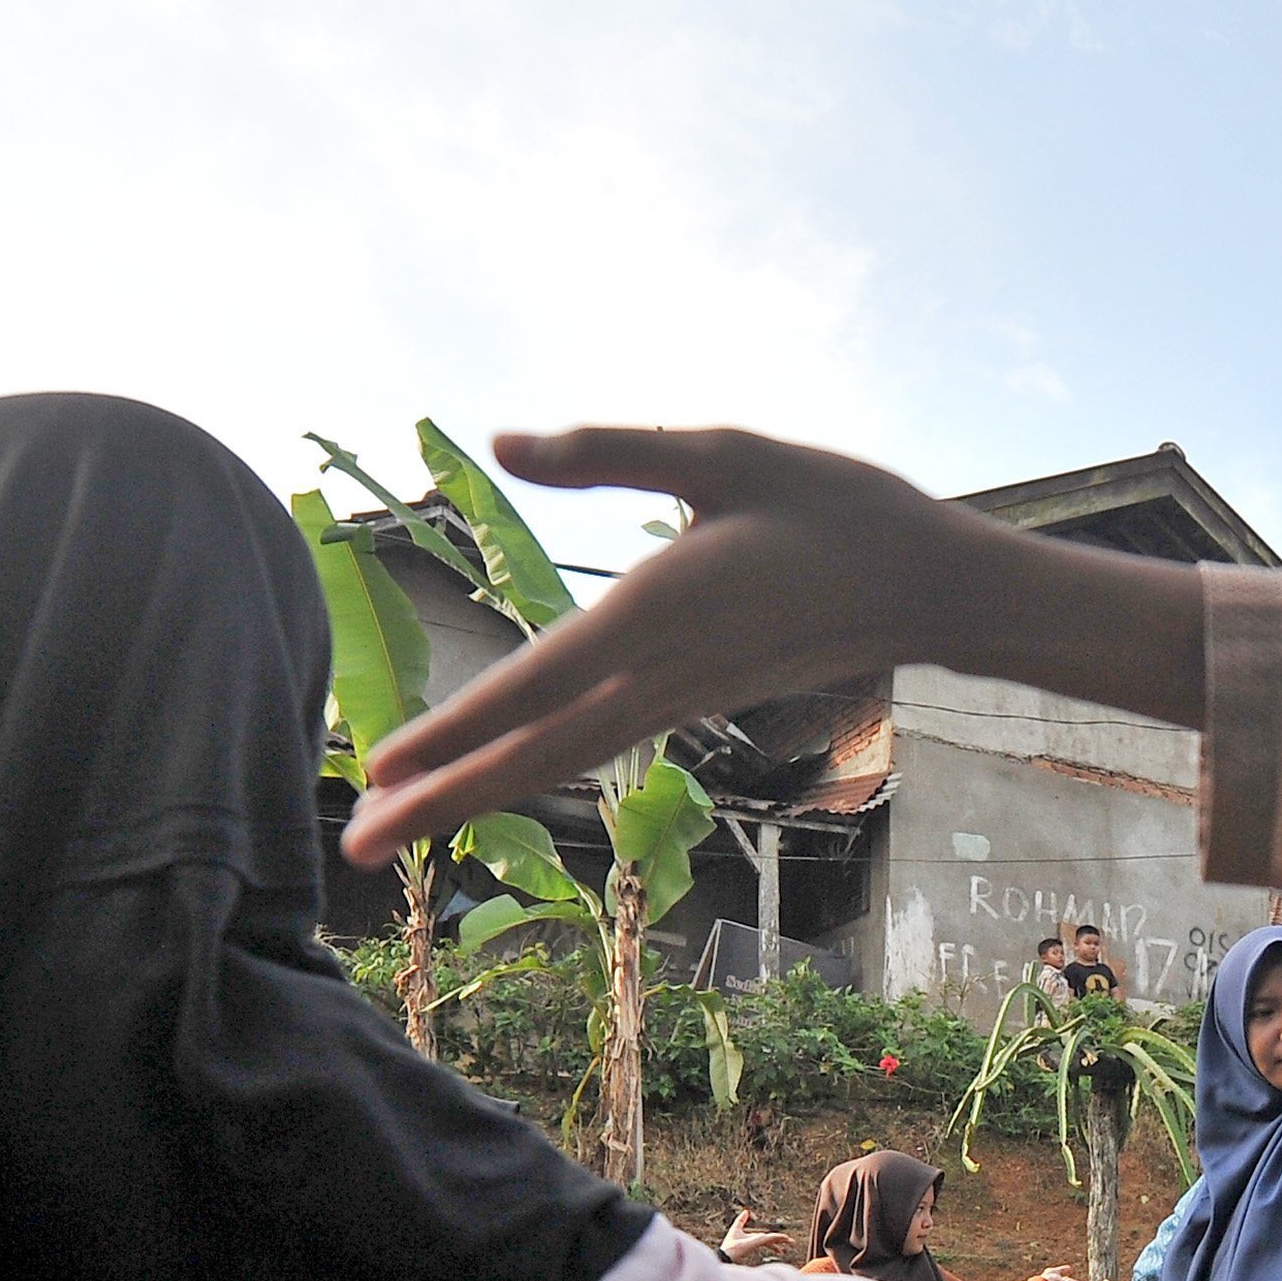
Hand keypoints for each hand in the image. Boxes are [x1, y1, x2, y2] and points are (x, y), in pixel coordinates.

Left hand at [343, 427, 1205, 861]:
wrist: (927, 587)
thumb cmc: (833, 504)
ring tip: (393, 827)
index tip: (380, 769)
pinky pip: (591, 746)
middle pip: (532, 751)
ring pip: (557, 761)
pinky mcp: (689, 700)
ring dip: (472, 796)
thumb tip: (503, 440)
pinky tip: (488, 782)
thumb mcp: (724, 449)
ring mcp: (676, 698)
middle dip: (440, 798)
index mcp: (658, 612)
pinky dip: (528, 770)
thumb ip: (608, 451)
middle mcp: (658, 673)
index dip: (453, 731)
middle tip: (353, 840)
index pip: (534, 684)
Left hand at [718, 1207, 793, 1260]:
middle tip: (792, 1242)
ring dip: (783, 1239)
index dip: (775, 1239)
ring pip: (773, 1239)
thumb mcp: (736, 1227)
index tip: (782, 1240)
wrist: (727, 1253)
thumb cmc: (730, 1244)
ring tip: (792, 1242)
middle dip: (782, 1240)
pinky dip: (778, 1238)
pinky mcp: (759, 1241)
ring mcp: (759, 1242)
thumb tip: (746, 1211)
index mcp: (755, 1239)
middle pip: (773, 1240)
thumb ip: (741, 1220)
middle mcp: (758, 1241)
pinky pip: (771, 1238)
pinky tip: (785, 1238)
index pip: (767, 1239)